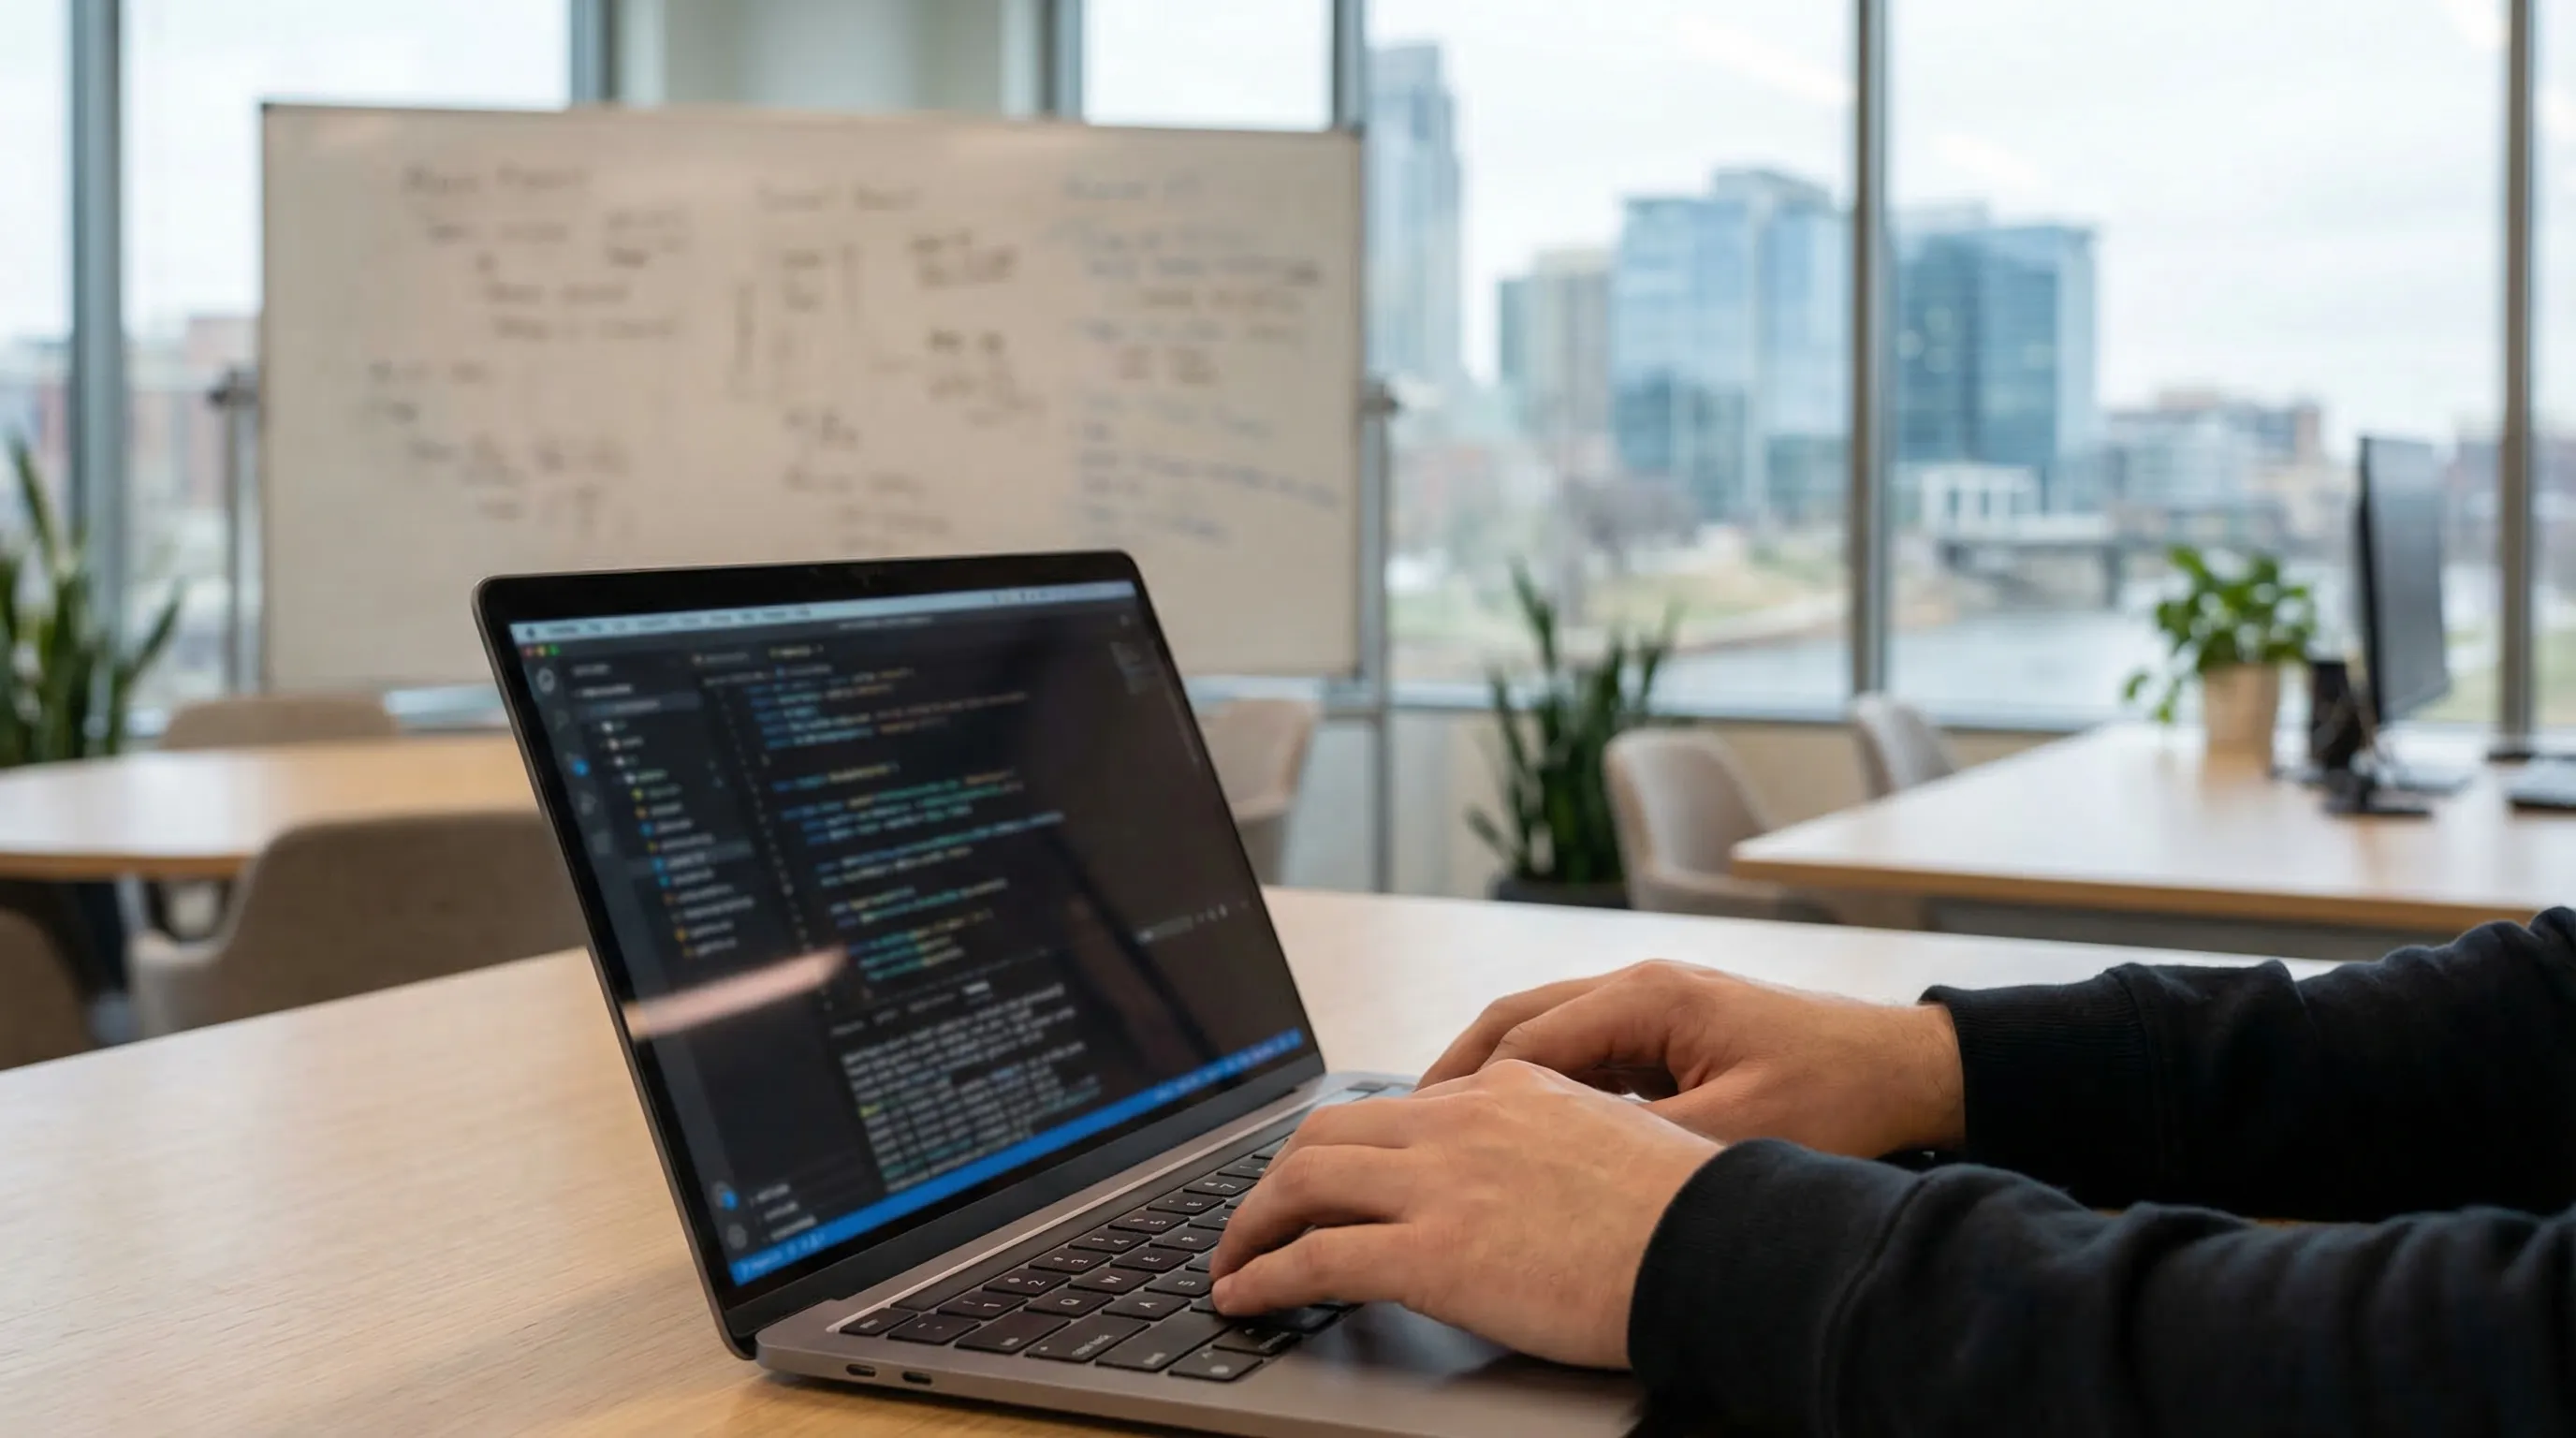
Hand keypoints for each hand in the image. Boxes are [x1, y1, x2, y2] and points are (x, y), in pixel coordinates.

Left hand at [1207, 1061, 1718, 1368]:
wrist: (1720, 1248)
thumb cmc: (1693, 1213)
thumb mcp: (1618, 1140)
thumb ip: (1556, 1142)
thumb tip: (1534, 1176)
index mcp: (1509, 1088)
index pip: (1399, 1106)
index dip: (1348, 1145)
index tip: (1326, 1177)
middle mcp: (1461, 1121)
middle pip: (1328, 1131)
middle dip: (1278, 1177)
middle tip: (1257, 1218)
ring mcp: (1440, 1184)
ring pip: (1302, 1183)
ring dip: (1251, 1224)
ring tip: (1231, 1259)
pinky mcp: (1429, 1255)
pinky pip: (1313, 1260)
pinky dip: (1263, 1277)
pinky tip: (1244, 1297)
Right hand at [1420, 960, 1965, 1157]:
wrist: (1909, 1071)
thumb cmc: (1837, 1095)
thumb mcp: (1733, 1132)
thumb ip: (1639, 1141)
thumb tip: (1556, 1161)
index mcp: (1648, 996)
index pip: (1525, 1041)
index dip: (1468, 1091)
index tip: (1426, 1135)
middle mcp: (1641, 986)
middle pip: (1518, 1021)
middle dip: (1458, 1071)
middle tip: (1408, 1126)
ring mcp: (1655, 1004)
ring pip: (1546, 1032)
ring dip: (1497, 1077)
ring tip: (1449, 1130)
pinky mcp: (1670, 1030)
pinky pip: (1584, 1051)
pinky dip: (1543, 1085)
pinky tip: (1526, 1131)